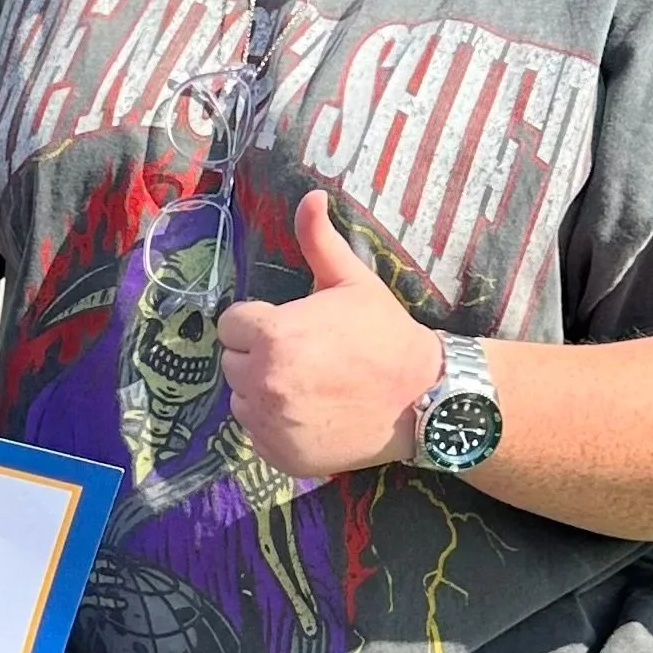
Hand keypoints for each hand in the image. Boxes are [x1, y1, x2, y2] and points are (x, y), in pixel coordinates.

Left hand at [218, 191, 442, 478]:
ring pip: (241, 400)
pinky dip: (275, 427)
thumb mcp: (353, 281)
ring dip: (262, 392)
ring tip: (307, 386)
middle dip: (258, 356)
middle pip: (232, 362)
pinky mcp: (280, 456)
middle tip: (302, 357)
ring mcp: (270, 423)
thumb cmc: (384, 334)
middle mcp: (263, 382)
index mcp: (272, 335)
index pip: (232, 325)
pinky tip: (311, 414)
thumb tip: (310, 196)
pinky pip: (257, 435)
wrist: (421, 398)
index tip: (291, 327)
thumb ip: (320, 241)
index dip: (259, 322)